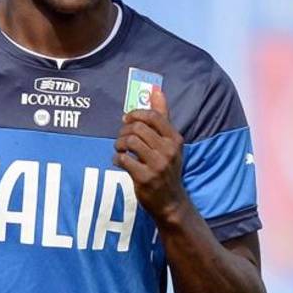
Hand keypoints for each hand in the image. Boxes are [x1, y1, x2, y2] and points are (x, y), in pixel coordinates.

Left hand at [113, 87, 187, 220]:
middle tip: (122, 138)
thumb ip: (163, 116)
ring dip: (119, 143)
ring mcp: (157, 165)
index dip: (135, 114)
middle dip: (124, 130)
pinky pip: (123, 159)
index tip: (127, 119)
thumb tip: (157, 90)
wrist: (171, 202)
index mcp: (175, 139)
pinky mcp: (144, 178)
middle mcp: (168, 150)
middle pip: (138, 128)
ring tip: (120, 149)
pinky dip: (117, 158)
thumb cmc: (168, 168)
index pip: (153, 116)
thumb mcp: (170, 143)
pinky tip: (120, 161)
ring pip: (130, 141)